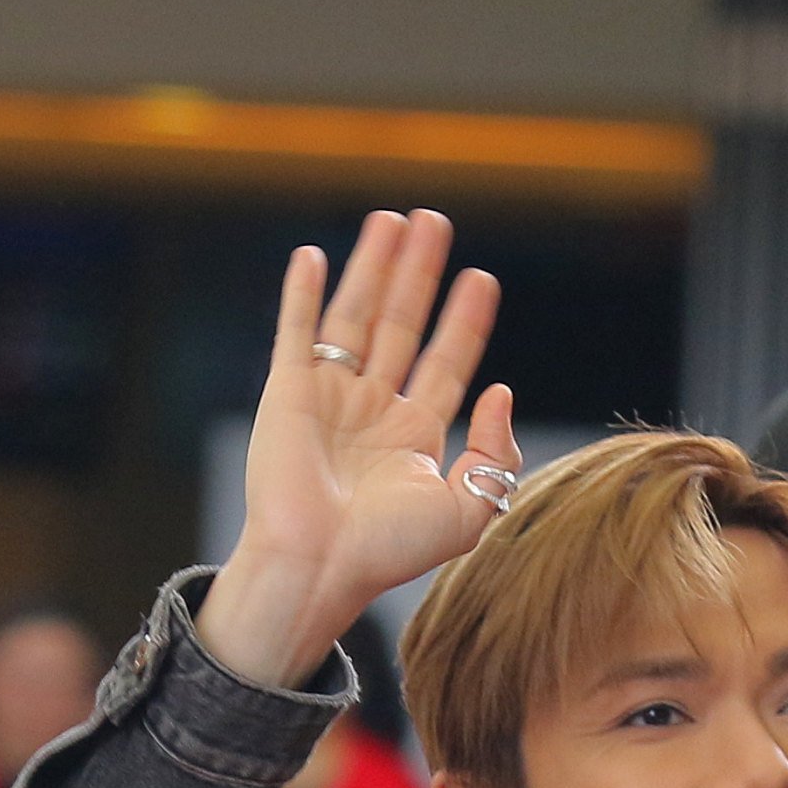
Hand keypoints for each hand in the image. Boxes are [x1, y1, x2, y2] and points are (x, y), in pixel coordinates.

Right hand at [199, 209, 520, 693]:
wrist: (315, 567)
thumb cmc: (385, 552)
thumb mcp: (467, 512)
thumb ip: (494, 456)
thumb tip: (500, 392)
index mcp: (412, 438)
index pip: (446, 363)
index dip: (465, 320)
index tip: (482, 278)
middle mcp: (371, 411)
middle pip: (401, 325)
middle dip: (419, 274)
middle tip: (434, 223)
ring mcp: (328, 398)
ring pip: (355, 316)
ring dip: (372, 267)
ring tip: (391, 220)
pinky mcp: (286, 393)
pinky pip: (296, 332)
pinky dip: (302, 294)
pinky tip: (314, 255)